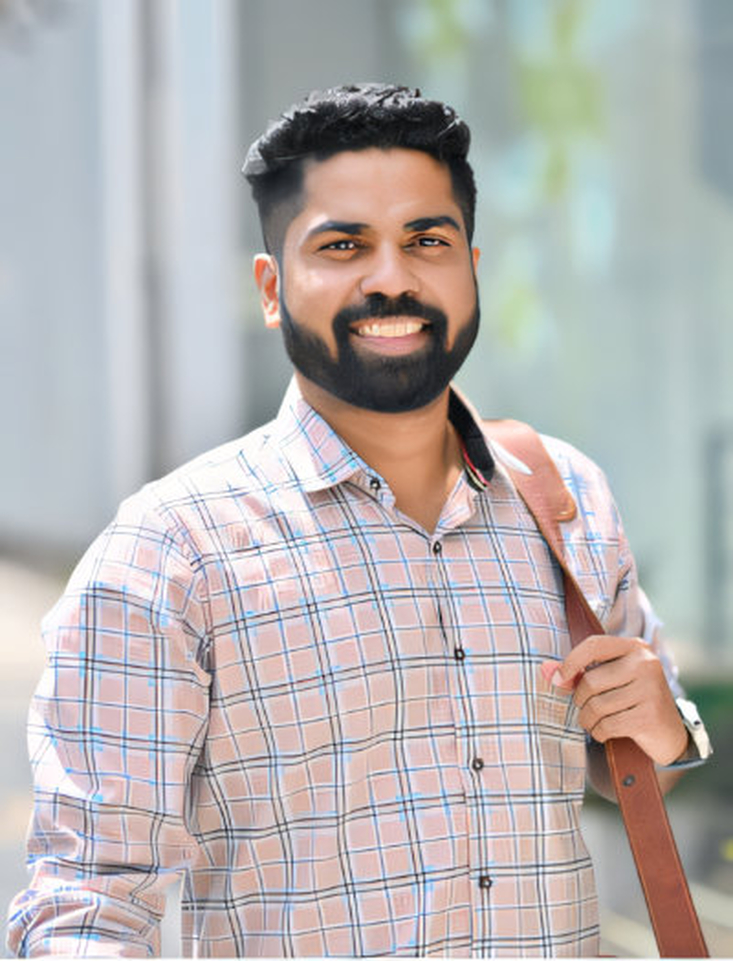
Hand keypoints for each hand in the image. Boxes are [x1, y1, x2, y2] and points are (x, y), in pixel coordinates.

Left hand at [540, 635, 688, 766]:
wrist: (670, 733)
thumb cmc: (632, 700)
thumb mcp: (614, 679)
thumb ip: (583, 672)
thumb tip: (548, 672)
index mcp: (636, 648)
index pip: (594, 645)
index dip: (571, 661)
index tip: (560, 678)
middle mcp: (646, 664)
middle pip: (591, 681)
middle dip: (580, 700)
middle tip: (585, 707)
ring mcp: (651, 690)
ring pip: (597, 706)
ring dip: (588, 719)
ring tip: (594, 721)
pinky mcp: (650, 717)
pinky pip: (607, 725)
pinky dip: (599, 732)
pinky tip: (605, 732)